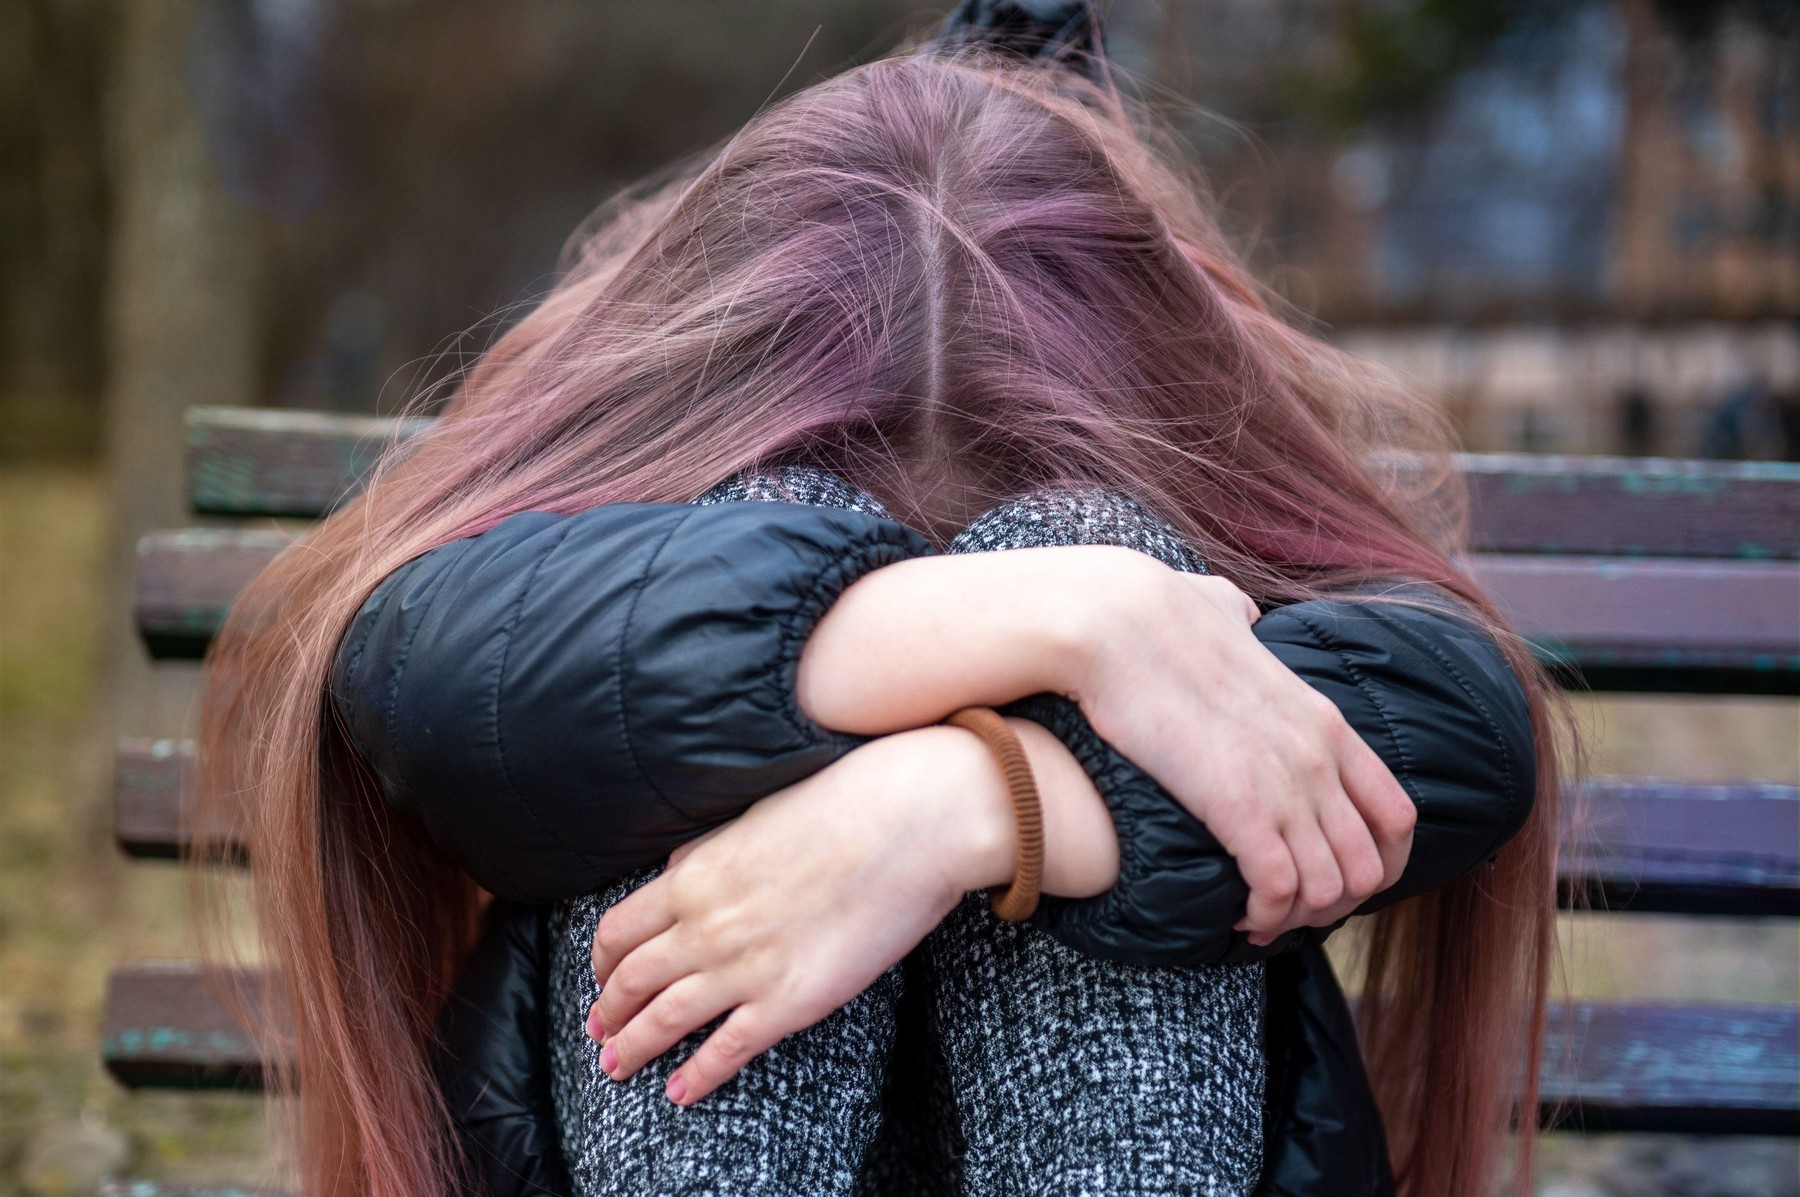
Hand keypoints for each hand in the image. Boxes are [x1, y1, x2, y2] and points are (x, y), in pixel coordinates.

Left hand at [585, 724, 1088, 1105]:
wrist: (913, 821)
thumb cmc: (846, 800)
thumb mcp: (754, 813)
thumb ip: (711, 851)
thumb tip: (680, 871)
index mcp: (693, 873)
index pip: (620, 929)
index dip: (602, 961)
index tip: (601, 976)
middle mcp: (705, 924)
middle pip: (631, 981)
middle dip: (608, 1012)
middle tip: (599, 1031)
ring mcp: (743, 966)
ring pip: (664, 1020)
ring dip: (633, 1048)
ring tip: (617, 1065)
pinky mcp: (789, 1002)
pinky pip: (727, 1050)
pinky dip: (697, 1075)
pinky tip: (680, 1092)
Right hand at [1064, 553, 1415, 944]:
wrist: (1117, 622)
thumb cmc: (1152, 615)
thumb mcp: (1221, 611)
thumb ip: (1239, 618)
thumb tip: (1233, 612)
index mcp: (1322, 721)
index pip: (1396, 816)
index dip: (1375, 864)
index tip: (1329, 875)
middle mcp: (1317, 758)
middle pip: (1370, 868)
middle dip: (1333, 905)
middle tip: (1286, 909)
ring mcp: (1283, 784)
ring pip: (1329, 891)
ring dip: (1294, 918)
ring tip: (1256, 918)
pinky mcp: (1239, 807)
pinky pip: (1278, 889)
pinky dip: (1262, 914)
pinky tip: (1234, 915)